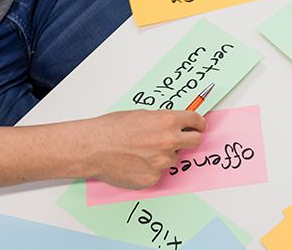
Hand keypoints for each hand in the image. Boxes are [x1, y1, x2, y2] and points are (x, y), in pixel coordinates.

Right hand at [80, 110, 204, 188]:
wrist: (92, 147)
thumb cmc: (111, 129)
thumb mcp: (142, 114)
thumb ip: (162, 120)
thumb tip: (175, 124)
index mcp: (167, 121)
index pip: (196, 121)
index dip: (198, 124)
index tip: (198, 126)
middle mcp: (169, 141)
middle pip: (195, 141)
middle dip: (189, 139)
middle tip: (180, 140)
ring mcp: (162, 162)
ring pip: (174, 158)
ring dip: (164, 155)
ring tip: (142, 151)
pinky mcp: (153, 178)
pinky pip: (159, 172)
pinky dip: (151, 168)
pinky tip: (136, 163)